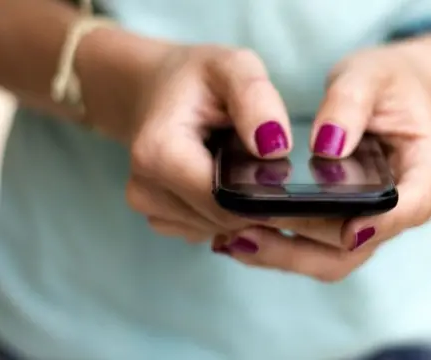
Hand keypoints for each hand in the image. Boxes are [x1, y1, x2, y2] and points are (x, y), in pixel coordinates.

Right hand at [96, 43, 293, 241]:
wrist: (157, 89)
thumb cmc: (197, 78)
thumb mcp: (233, 67)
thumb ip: (256, 99)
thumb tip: (275, 148)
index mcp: (159, 153)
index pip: (225, 201)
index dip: (262, 194)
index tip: (284, 175)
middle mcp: (145, 189)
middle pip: (223, 219)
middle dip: (254, 200)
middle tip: (267, 165)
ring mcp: (149, 208)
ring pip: (220, 229)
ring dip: (241, 206)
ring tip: (240, 166)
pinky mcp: (160, 217)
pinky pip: (208, 229)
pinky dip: (225, 212)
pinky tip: (224, 180)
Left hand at [214, 38, 430, 280]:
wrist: (391, 90)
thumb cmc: (387, 81)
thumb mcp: (370, 75)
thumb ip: (350, 104)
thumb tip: (326, 146)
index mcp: (428, 170)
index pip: (411, 207)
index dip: (380, 224)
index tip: (346, 229)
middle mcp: (405, 205)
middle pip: (360, 245)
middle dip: (304, 247)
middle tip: (247, 233)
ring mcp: (375, 220)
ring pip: (334, 257)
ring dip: (285, 254)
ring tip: (233, 239)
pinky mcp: (348, 222)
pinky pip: (317, 247)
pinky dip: (281, 245)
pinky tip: (241, 234)